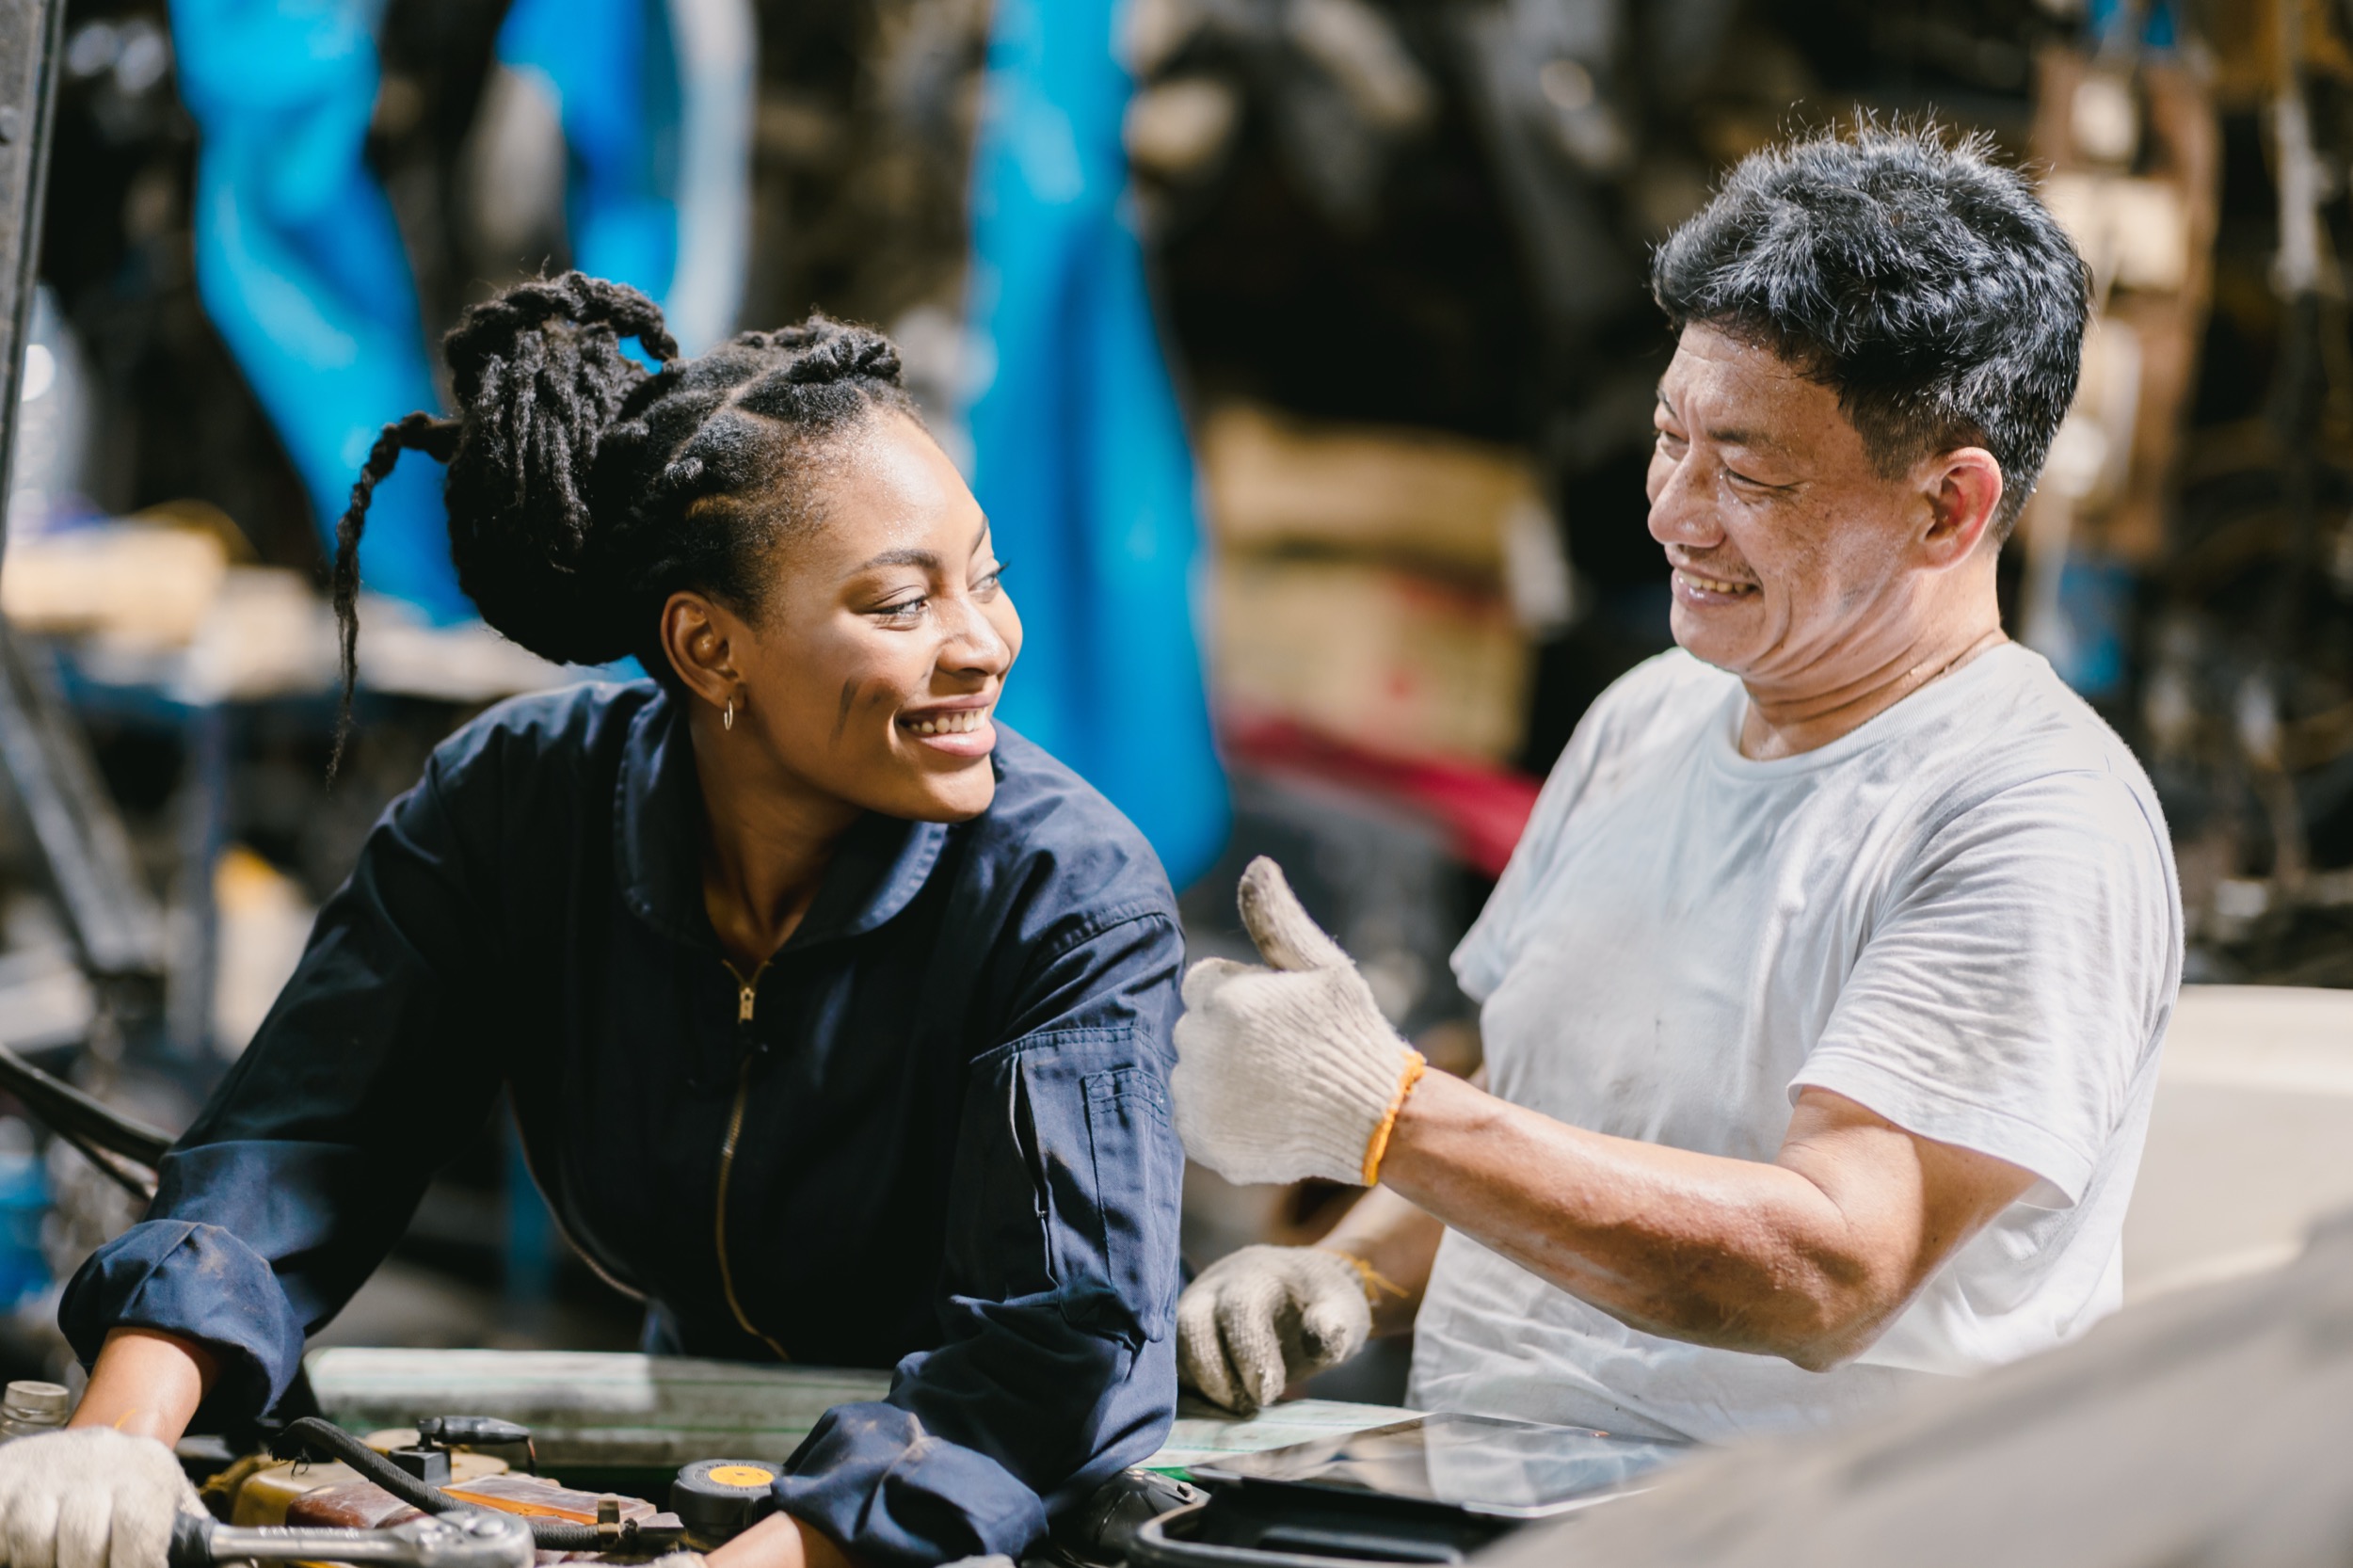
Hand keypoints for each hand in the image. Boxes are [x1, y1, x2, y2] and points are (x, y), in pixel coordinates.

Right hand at [0, 1426, 204, 1567]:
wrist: (76, 1445)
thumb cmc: (126, 1490)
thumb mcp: (166, 1505)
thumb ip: (195, 1539)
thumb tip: (247, 1567)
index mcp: (148, 1470)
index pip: (142, 1534)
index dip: (137, 1566)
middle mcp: (102, 1460)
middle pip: (85, 1546)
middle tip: (90, 1566)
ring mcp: (51, 1466)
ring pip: (38, 1540)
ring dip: (44, 1562)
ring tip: (57, 1557)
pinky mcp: (8, 1475)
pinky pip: (7, 1529)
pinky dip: (13, 1550)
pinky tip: (25, 1549)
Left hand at [1171, 858, 1425, 1185]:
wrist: (1377, 1120)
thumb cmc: (1353, 1035)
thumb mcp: (1324, 967)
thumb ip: (1279, 919)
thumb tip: (1256, 866)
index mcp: (1226, 998)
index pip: (1203, 984)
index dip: (1243, 997)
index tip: (1279, 1019)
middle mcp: (1201, 1046)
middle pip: (1194, 1029)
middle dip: (1228, 1036)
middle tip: (1282, 1056)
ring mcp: (1198, 1098)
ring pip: (1191, 1074)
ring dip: (1220, 1077)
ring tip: (1276, 1088)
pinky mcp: (1201, 1140)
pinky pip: (1192, 1119)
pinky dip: (1219, 1119)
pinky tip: (1264, 1117)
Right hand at [1177, 1245, 1372, 1414]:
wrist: (1304, 1288)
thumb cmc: (1325, 1302)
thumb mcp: (1343, 1309)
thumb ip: (1335, 1324)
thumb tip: (1323, 1336)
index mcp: (1258, 1273)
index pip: (1240, 1308)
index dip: (1250, 1353)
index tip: (1268, 1394)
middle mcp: (1217, 1284)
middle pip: (1191, 1323)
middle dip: (1214, 1373)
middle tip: (1246, 1407)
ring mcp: (1196, 1304)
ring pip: (1175, 1344)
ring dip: (1199, 1383)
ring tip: (1234, 1409)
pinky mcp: (1187, 1328)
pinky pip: (1173, 1358)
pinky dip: (1190, 1386)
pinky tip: (1218, 1406)